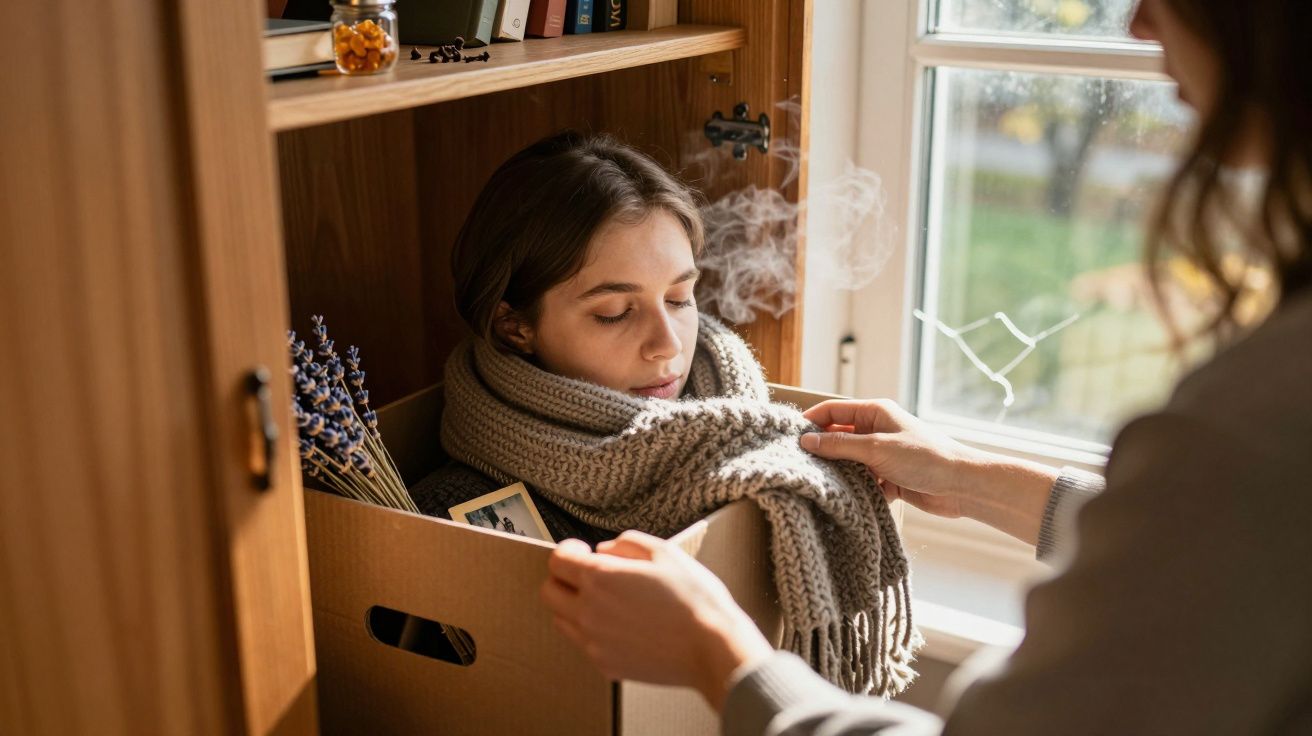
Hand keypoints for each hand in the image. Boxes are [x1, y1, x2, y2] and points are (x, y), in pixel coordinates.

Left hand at [540, 531, 773, 710]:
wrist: (712, 649)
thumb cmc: (694, 598)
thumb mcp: (664, 552)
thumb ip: (625, 543)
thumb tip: (604, 550)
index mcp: (599, 579)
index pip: (557, 561)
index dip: (568, 551)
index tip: (583, 550)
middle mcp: (588, 612)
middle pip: (549, 592)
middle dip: (563, 579)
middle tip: (587, 574)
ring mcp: (594, 643)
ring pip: (561, 620)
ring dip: (573, 606)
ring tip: (605, 600)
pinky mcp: (606, 665)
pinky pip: (584, 643)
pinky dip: (592, 631)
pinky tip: (621, 624)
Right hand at [800, 399, 1058, 545]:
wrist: (961, 486)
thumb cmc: (925, 458)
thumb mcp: (876, 448)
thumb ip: (839, 445)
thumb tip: (805, 440)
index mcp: (875, 412)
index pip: (833, 410)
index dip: (810, 420)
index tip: (788, 436)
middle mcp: (877, 430)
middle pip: (838, 436)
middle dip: (820, 449)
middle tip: (797, 463)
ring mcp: (882, 455)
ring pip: (848, 462)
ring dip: (836, 472)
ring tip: (815, 484)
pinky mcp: (889, 478)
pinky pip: (862, 482)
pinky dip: (853, 489)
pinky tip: (841, 499)